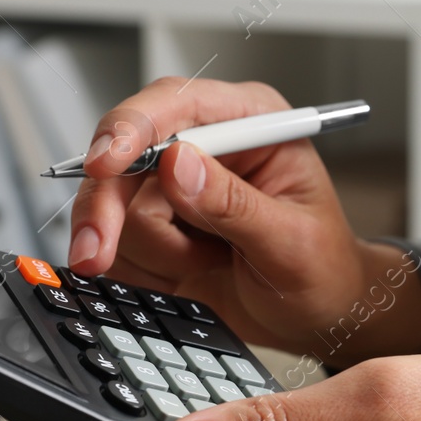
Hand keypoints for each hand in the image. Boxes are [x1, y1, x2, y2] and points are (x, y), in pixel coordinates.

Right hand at [66, 78, 420, 366]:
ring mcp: (174, 187)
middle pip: (123, 155)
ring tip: (206, 264)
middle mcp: (206, 145)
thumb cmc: (323, 269)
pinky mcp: (155, 226)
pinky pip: (117, 246)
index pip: (176, 104)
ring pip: (116, 209)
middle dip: (108, 207)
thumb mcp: (292, 241)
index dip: (131, 129)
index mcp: (250, 122)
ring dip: (155, 252)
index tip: (105, 164)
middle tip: (97, 252)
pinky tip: (186, 278)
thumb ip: (235, 204)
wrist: (317, 316)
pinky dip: (145, 273)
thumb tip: (178, 163)